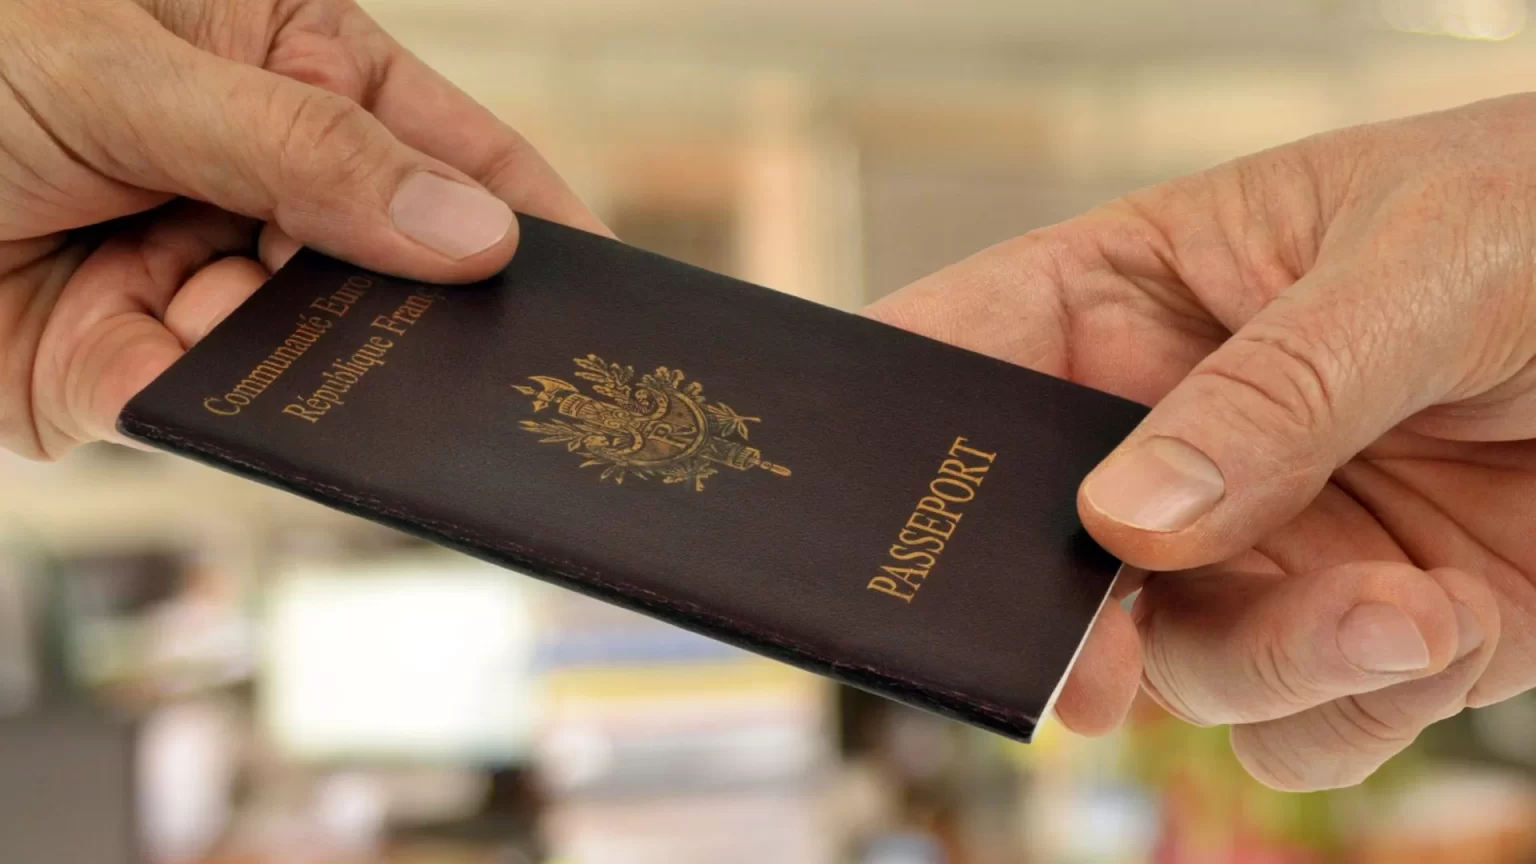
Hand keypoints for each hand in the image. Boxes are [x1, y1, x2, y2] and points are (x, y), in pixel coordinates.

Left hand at [0, 0, 606, 459]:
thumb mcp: (130, 70)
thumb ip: (308, 152)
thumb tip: (472, 229)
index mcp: (273, 61)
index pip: (429, 135)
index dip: (516, 194)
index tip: (596, 265)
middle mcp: (249, 176)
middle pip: (390, 251)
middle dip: (436, 296)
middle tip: (515, 347)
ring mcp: (199, 279)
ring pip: (320, 339)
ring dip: (337, 353)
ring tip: (366, 354)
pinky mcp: (137, 376)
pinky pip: (227, 402)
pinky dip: (246, 401)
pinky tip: (233, 358)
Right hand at [867, 94, 1535, 790]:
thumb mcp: (1422, 266)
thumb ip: (1274, 392)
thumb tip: (1130, 523)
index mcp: (1138, 299)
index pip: (969, 355)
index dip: (907, 435)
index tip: (887, 525)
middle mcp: (1171, 434)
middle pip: (1043, 552)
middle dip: (1072, 620)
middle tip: (1101, 668)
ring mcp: (1256, 540)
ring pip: (1174, 665)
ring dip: (1275, 662)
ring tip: (1405, 607)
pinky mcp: (1351, 626)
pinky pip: (1294, 724)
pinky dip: (1365, 703)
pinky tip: (1451, 617)